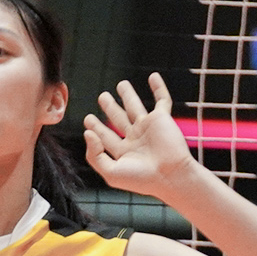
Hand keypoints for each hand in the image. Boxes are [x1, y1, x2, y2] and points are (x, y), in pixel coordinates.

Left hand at [83, 73, 195, 200]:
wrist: (169, 175)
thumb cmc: (140, 179)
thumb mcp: (111, 172)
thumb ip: (95, 155)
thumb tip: (87, 133)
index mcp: (123, 152)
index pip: (106, 137)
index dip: (96, 128)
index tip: (88, 119)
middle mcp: (135, 139)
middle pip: (119, 119)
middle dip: (110, 108)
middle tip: (102, 96)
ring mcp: (148, 128)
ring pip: (136, 107)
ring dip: (129, 95)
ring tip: (121, 84)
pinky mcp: (162, 119)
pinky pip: (162, 100)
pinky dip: (159, 88)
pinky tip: (153, 76)